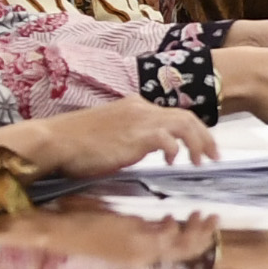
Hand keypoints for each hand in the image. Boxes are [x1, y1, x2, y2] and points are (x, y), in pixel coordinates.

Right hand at [0, 98, 218, 178]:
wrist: (53, 142)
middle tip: (214, 156)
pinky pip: (168, 139)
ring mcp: (139, 120)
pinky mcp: (135, 136)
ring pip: (185, 124)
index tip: (202, 147)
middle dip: (205, 137)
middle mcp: (141, 108)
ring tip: (201, 162)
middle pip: (187, 116)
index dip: (193, 129)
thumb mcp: (110, 135)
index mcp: (135, 106)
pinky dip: (175, 150)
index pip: (174, 113)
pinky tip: (171, 162)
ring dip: (198, 143)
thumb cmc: (75, 144)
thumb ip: (130, 136)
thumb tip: (144, 148)